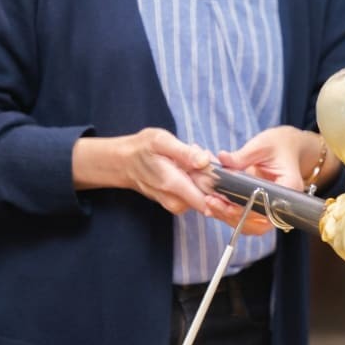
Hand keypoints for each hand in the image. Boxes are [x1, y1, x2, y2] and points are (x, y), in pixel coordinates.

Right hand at [72, 128, 213, 216]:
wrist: (123, 162)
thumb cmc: (142, 148)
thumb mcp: (161, 141)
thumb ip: (184, 152)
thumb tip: (205, 161)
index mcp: (172, 183)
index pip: (207, 196)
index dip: (221, 185)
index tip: (219, 166)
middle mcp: (174, 199)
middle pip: (209, 196)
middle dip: (214, 176)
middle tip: (203, 154)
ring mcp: (175, 203)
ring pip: (203, 196)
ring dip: (206, 177)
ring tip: (194, 156)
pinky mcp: (176, 202)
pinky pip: (195, 195)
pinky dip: (198, 180)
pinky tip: (190, 165)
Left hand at [211, 126, 315, 235]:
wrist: (287, 147)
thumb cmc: (278, 144)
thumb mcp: (261, 145)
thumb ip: (242, 155)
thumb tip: (223, 159)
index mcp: (289, 186)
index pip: (269, 206)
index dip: (247, 208)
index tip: (228, 204)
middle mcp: (285, 203)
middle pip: (261, 222)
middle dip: (235, 216)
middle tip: (213, 203)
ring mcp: (276, 209)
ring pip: (254, 226)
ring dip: (230, 219)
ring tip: (211, 204)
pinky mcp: (265, 210)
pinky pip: (249, 221)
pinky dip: (232, 216)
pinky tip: (215, 207)